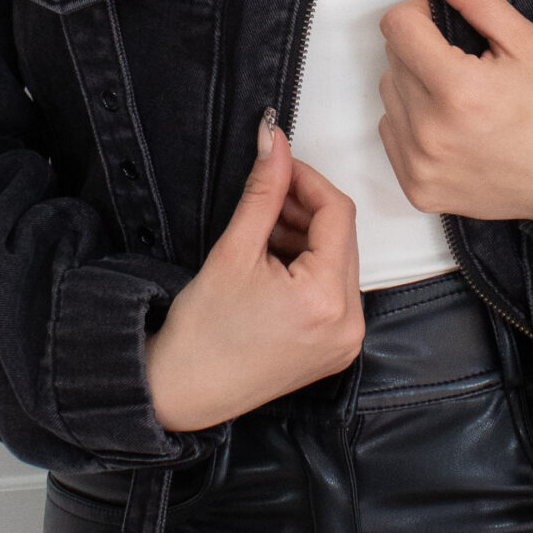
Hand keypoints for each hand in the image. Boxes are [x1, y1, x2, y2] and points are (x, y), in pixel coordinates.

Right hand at [144, 112, 363, 431]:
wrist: (184, 390)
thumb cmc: (202, 331)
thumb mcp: (234, 250)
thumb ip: (263, 192)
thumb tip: (275, 142)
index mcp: (327, 299)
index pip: (338, 214)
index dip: (309, 180)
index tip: (280, 165)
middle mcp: (349, 323)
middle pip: (343, 238)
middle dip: (306, 209)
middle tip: (267, 197)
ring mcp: (345, 340)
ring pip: (339, 262)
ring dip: (307, 237)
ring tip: (262, 234)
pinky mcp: (335, 349)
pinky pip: (334, 291)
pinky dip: (309, 268)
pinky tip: (273, 263)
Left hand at [378, 0, 532, 223]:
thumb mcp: (527, 42)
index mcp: (458, 90)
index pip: (396, 26)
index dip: (421, 15)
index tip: (448, 25)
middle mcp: (430, 132)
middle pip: (392, 59)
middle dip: (422, 51)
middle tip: (468, 67)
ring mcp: (420, 166)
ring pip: (389, 96)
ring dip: (415, 87)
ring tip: (463, 101)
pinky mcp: (417, 190)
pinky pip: (391, 134)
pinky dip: (414, 124)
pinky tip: (455, 129)